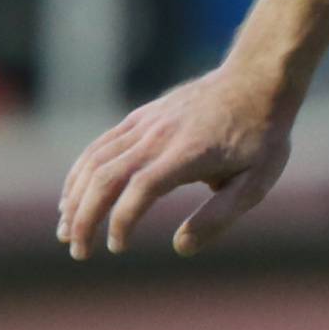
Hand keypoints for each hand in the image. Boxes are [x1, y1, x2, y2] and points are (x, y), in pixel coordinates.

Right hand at [56, 67, 296, 259]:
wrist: (258, 78)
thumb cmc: (262, 135)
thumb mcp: (256, 181)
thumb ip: (219, 216)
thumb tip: (180, 246)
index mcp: (187, 153)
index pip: (139, 190)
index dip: (120, 222)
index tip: (119, 246)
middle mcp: (160, 135)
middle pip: (105, 176)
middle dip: (84, 217)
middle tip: (79, 251)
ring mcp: (148, 122)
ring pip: (95, 159)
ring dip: (75, 197)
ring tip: (66, 231)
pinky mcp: (143, 115)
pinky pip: (102, 143)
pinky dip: (81, 170)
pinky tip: (74, 195)